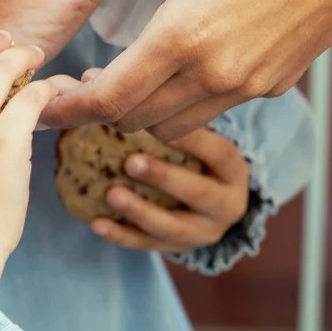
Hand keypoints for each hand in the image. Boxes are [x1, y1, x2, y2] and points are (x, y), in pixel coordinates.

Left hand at [33, 0, 331, 140]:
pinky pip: (215, 109)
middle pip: (136, 122)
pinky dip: (184, 102)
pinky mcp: (277, 84)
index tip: (43, 102)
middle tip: (79, 85)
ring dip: (144, 111)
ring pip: (175, 125)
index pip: (109, 98)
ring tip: (124, 76)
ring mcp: (251, 84)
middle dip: (101, 111)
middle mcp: (217, 73)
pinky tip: (178, 65)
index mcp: (186, 33)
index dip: (69, 108)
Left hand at [90, 128, 250, 253]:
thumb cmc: (196, 157)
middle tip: (130, 162)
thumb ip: (164, 116)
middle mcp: (227, 204)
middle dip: (164, 178)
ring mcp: (205, 231)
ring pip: (173, 227)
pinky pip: (149, 245)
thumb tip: (97, 81)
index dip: (193, 140)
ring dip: (140, 211)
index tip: (158, 123)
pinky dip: (122, 236)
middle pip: (198, 193)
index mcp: (233, 170)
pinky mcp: (182, 250)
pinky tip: (97, 223)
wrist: (214, 205)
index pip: (219, 152)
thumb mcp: (197, 139)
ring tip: (111, 194)